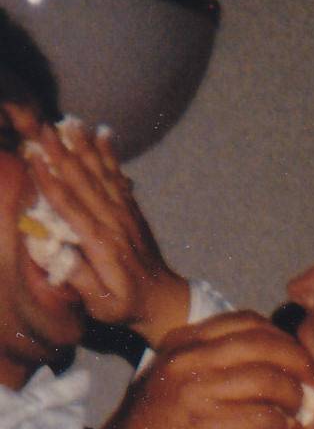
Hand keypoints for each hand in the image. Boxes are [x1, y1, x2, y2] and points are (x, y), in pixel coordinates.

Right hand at [23, 118, 189, 345]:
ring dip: (84, 147)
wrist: (164, 301)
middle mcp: (114, 224)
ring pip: (101, 174)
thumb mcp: (100, 305)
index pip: (71, 207)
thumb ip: (79, 278)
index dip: (51, 182)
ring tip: (70, 122)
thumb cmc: (125, 306)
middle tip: (44, 128)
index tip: (34, 159)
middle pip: (84, 183)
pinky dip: (110, 154)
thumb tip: (55, 251)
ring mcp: (125, 214)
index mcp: (102, 246)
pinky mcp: (132, 211)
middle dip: (63, 154)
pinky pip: (119, 177)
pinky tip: (103, 133)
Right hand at [104, 310, 311, 428]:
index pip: (245, 322)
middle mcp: (190, 359)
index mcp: (183, 341)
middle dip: (297, 362)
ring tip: (296, 412)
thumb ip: (213, 361)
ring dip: (292, 398)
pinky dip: (279, 425)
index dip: (281, 337)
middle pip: (262, 345)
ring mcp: (198, 390)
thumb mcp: (176, 376)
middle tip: (313, 382)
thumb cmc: (157, 422)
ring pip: (267, 380)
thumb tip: (271, 362)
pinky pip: (260, 416)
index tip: (299, 357)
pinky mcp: (207, 424)